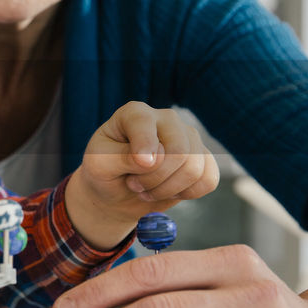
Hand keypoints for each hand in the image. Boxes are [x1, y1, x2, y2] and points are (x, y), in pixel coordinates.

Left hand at [67, 102, 217, 247]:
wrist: (117, 192)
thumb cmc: (104, 173)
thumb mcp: (99, 165)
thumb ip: (122, 157)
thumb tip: (155, 158)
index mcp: (135, 113)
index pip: (146, 125)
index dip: (144, 149)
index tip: (137, 166)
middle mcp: (166, 119)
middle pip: (178, 151)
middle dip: (155, 178)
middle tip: (134, 184)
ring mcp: (188, 137)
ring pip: (193, 169)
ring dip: (166, 189)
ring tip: (147, 188)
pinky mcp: (203, 159)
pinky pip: (208, 180)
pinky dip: (186, 194)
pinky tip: (167, 191)